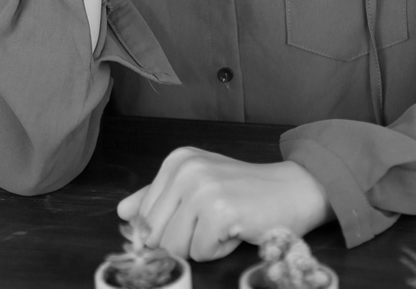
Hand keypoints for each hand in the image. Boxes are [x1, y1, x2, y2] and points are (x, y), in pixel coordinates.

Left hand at [116, 147, 331, 261]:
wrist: (294, 189)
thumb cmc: (245, 192)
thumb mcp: (198, 186)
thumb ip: (159, 198)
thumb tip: (122, 213)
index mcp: (176, 161)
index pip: (145, 218)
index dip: (169, 231)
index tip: (197, 218)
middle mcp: (185, 169)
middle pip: (156, 235)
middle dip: (185, 241)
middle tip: (214, 222)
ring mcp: (201, 188)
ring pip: (174, 247)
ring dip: (201, 247)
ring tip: (224, 225)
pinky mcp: (219, 211)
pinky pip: (200, 254)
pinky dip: (219, 251)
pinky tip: (236, 229)